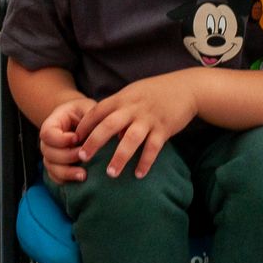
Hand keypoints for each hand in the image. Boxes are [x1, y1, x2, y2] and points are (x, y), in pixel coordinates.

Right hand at [38, 97, 94, 183]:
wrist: (83, 122)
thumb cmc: (85, 113)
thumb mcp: (87, 109)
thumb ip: (90, 116)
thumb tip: (98, 131)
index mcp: (52, 124)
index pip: (47, 134)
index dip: (61, 139)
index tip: (77, 138)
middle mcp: (48, 142)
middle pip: (48, 153)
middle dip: (67, 156)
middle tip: (84, 156)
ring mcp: (51, 155)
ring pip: (52, 167)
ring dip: (67, 172)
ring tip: (83, 175)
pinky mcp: (57, 167)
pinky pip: (56, 177)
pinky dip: (66, 180)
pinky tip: (79, 181)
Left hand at [76, 73, 199, 178]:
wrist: (187, 88)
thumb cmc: (156, 93)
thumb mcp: (134, 95)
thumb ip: (119, 110)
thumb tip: (110, 134)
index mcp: (123, 98)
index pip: (98, 111)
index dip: (84, 125)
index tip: (74, 140)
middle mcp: (134, 108)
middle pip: (109, 125)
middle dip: (94, 143)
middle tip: (83, 158)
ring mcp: (149, 118)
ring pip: (130, 139)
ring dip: (119, 157)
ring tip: (111, 174)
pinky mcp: (165, 128)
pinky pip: (153, 148)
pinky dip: (145, 162)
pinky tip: (139, 174)